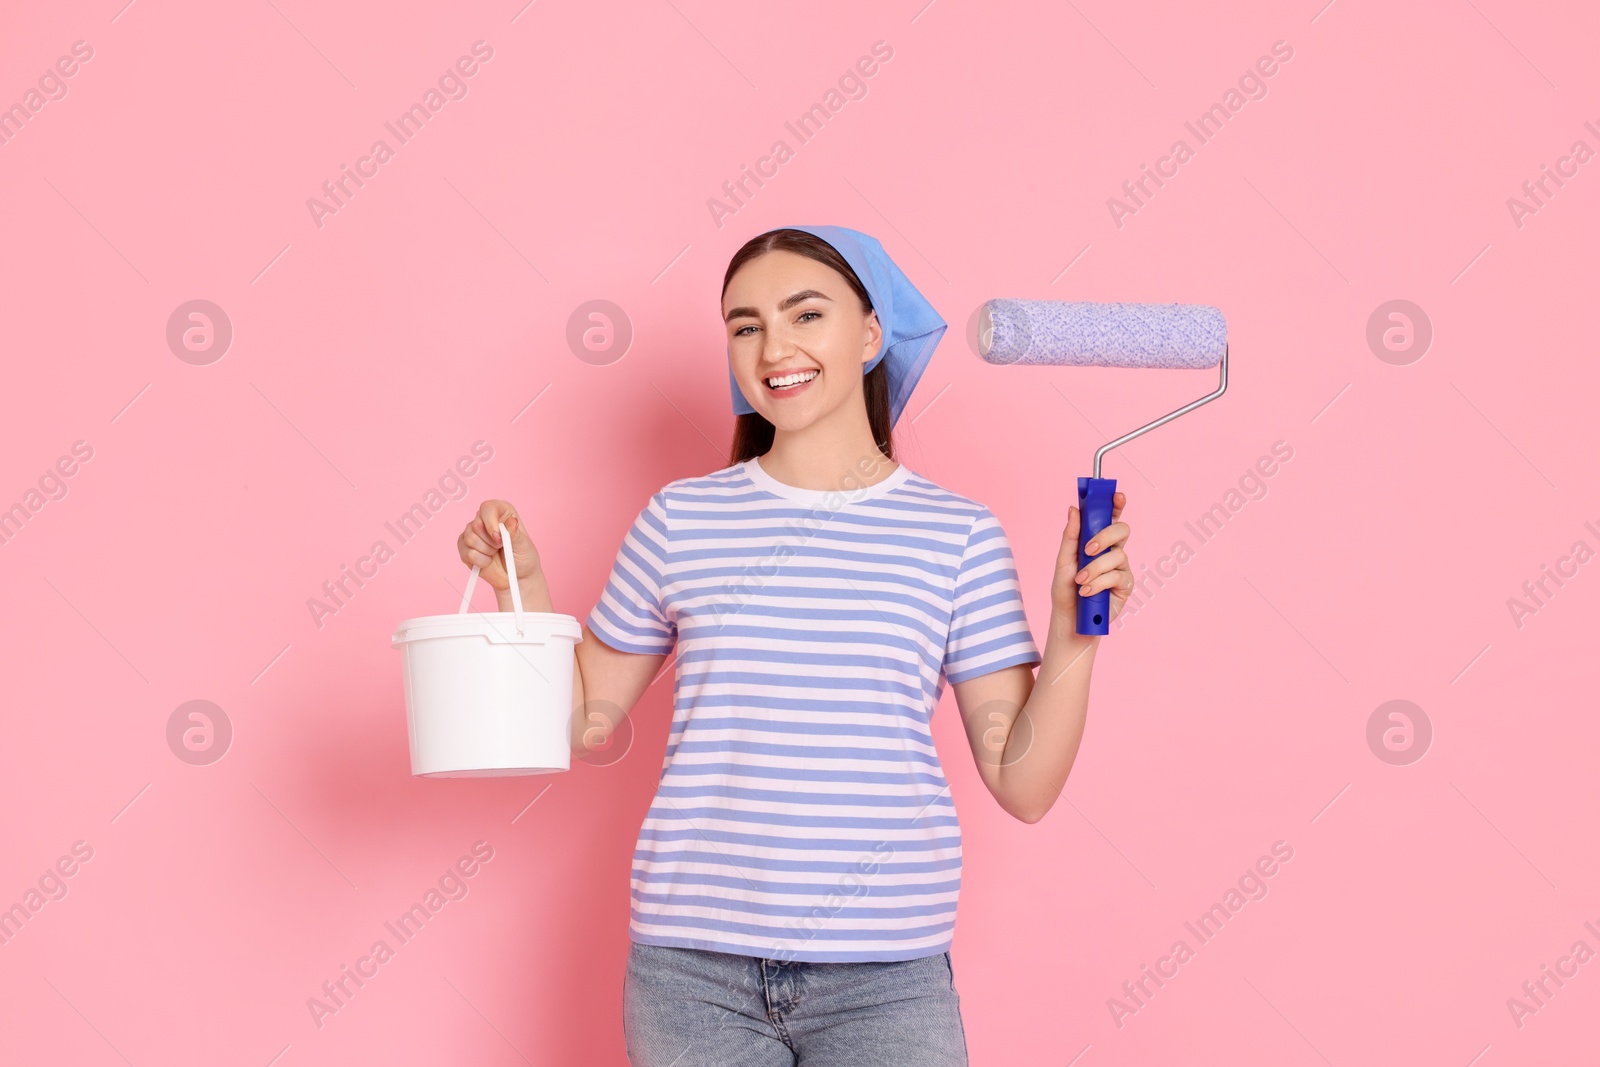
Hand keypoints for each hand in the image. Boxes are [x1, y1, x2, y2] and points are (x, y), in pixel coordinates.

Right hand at [458, 499, 541, 590]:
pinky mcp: (465, 548)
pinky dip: (480, 561)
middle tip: (500, 547)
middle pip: (476, 524)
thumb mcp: (523, 545)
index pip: (488, 508)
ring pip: (470, 539)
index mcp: (501, 512)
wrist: (516, 577)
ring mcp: (473, 533)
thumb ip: (515, 533)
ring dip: (486, 551)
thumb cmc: (523, 558)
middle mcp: (485, 520)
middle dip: (490, 541)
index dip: (491, 523)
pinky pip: (467, 553)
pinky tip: (488, 561)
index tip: (499, 539)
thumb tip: (511, 521)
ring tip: (495, 553)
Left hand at [1051, 492, 1132, 623]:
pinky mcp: (1125, 585)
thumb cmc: (1066, 590)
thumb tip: (1073, 509)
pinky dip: (1099, 583)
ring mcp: (1121, 567)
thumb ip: (1071, 536)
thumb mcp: (1063, 560)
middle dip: (1105, 536)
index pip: (1110, 517)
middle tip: (1088, 549)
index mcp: (1098, 541)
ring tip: (1080, 581)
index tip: (1117, 495)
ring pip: (1117, 555)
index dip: (1116, 504)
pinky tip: (1087, 592)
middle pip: (1122, 530)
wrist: (1069, 618)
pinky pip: (1117, 576)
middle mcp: (1112, 551)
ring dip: (1095, 568)